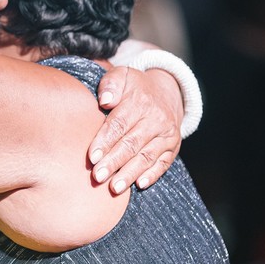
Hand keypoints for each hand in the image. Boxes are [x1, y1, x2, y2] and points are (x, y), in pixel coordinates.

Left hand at [89, 66, 183, 193]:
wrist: (167, 92)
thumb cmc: (135, 87)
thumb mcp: (122, 76)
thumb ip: (111, 84)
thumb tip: (104, 101)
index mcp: (140, 103)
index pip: (119, 124)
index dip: (105, 141)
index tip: (92, 157)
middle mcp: (156, 120)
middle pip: (132, 144)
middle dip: (114, 162)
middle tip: (98, 177)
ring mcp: (166, 135)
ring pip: (147, 156)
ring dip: (130, 173)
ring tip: (114, 188)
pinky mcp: (173, 147)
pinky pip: (164, 163)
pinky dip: (153, 175)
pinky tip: (140, 185)